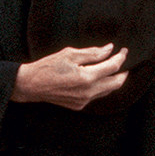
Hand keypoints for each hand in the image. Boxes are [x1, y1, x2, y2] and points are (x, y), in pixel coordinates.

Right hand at [13, 44, 128, 110]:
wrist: (31, 85)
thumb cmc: (47, 67)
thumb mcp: (70, 54)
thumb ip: (92, 53)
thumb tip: (109, 50)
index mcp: (86, 77)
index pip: (113, 67)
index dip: (120, 57)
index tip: (123, 50)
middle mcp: (88, 92)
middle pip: (116, 83)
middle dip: (123, 72)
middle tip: (123, 61)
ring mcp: (84, 101)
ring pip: (108, 91)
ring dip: (113, 80)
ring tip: (113, 69)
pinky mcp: (79, 106)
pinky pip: (97, 96)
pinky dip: (102, 86)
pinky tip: (98, 78)